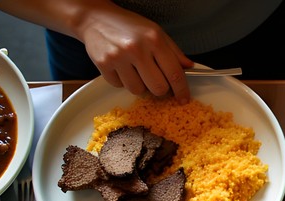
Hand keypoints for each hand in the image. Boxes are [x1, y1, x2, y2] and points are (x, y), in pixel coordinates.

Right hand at [76, 6, 193, 101]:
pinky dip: (123, 81)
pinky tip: (121, 67)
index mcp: (154, 39)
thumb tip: (189, 68)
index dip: (181, 90)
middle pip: (158, 88)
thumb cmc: (128, 26)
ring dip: (140, 85)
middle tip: (155, 79)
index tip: (183, 98)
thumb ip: (174, 51)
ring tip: (135, 69)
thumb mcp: (156, 32)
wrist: (96, 18)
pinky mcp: (103, 65)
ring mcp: (118, 57)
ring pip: (138, 90)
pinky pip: (120, 86)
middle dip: (160, 88)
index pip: (174, 73)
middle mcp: (136, 48)